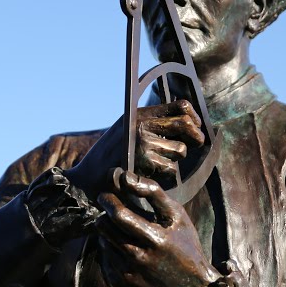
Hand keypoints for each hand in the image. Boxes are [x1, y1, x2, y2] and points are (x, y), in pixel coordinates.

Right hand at [65, 100, 204, 196]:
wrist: (88, 180)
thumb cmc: (110, 159)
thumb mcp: (127, 132)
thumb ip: (152, 125)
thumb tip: (189, 122)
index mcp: (139, 114)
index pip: (180, 106)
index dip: (194, 117)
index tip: (196, 126)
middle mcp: (142, 124)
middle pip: (186, 124)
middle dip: (196, 136)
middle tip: (197, 143)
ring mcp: (144, 142)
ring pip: (180, 150)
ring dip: (175, 161)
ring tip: (159, 165)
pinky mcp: (145, 162)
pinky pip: (171, 169)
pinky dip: (165, 176)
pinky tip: (151, 176)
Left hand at [96, 169, 219, 286]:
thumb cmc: (186, 247)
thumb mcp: (178, 216)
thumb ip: (153, 193)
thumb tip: (127, 177)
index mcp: (155, 239)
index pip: (119, 215)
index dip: (108, 200)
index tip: (106, 193)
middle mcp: (138, 259)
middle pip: (104, 227)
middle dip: (106, 214)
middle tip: (114, 210)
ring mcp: (126, 274)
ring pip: (102, 241)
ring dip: (109, 232)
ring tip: (126, 231)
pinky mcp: (119, 284)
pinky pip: (104, 257)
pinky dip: (111, 249)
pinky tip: (128, 250)